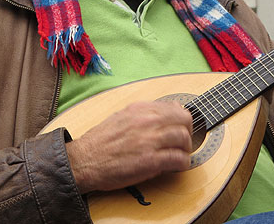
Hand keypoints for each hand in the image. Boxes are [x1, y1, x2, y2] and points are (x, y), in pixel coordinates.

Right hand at [65, 101, 192, 193]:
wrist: (84, 160)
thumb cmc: (100, 142)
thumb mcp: (121, 117)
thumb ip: (142, 114)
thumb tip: (162, 115)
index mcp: (140, 109)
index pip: (174, 107)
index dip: (181, 119)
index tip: (181, 127)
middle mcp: (147, 121)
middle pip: (184, 120)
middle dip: (188, 131)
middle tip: (184, 142)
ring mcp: (150, 140)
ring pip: (184, 138)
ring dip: (186, 148)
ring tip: (181, 155)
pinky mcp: (151, 160)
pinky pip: (178, 159)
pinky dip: (183, 163)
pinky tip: (178, 166)